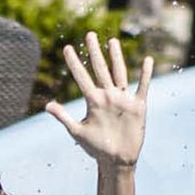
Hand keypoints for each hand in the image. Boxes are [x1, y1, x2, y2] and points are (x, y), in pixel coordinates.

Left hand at [45, 33, 152, 167]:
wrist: (116, 161)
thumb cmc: (96, 148)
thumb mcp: (77, 132)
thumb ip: (63, 117)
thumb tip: (47, 105)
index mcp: (93, 101)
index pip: (82, 77)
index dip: (74, 63)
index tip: (66, 48)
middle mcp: (108, 96)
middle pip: (100, 69)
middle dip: (94, 52)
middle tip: (89, 34)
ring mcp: (123, 100)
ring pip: (119, 73)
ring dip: (116, 58)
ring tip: (112, 41)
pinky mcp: (138, 107)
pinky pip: (142, 87)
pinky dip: (145, 74)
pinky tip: (147, 60)